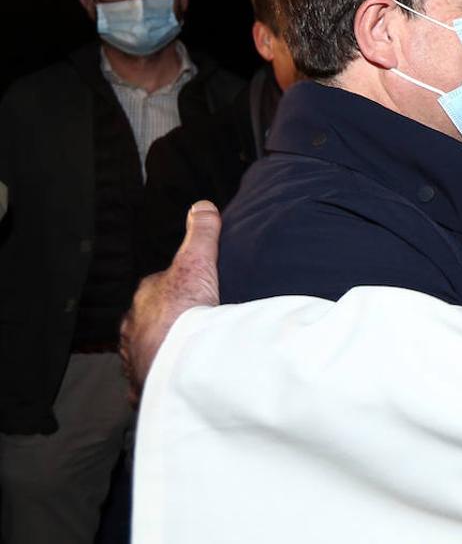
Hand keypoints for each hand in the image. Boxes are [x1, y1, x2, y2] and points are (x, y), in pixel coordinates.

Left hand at [120, 201, 222, 403]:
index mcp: (145, 297)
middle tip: (195, 323)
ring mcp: (137, 355)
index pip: (159, 286)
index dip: (177, 286)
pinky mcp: (143, 381)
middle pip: (151, 318)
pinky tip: (178, 376)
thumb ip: (201, 234)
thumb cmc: (184, 312)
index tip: (194, 291)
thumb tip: (202, 206)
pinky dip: (163, 376)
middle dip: (167, 320)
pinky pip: (152, 376)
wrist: (176, 360)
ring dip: (165, 348)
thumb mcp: (197, 262)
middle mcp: (134, 326)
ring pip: (149, 347)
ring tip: (189, 350)